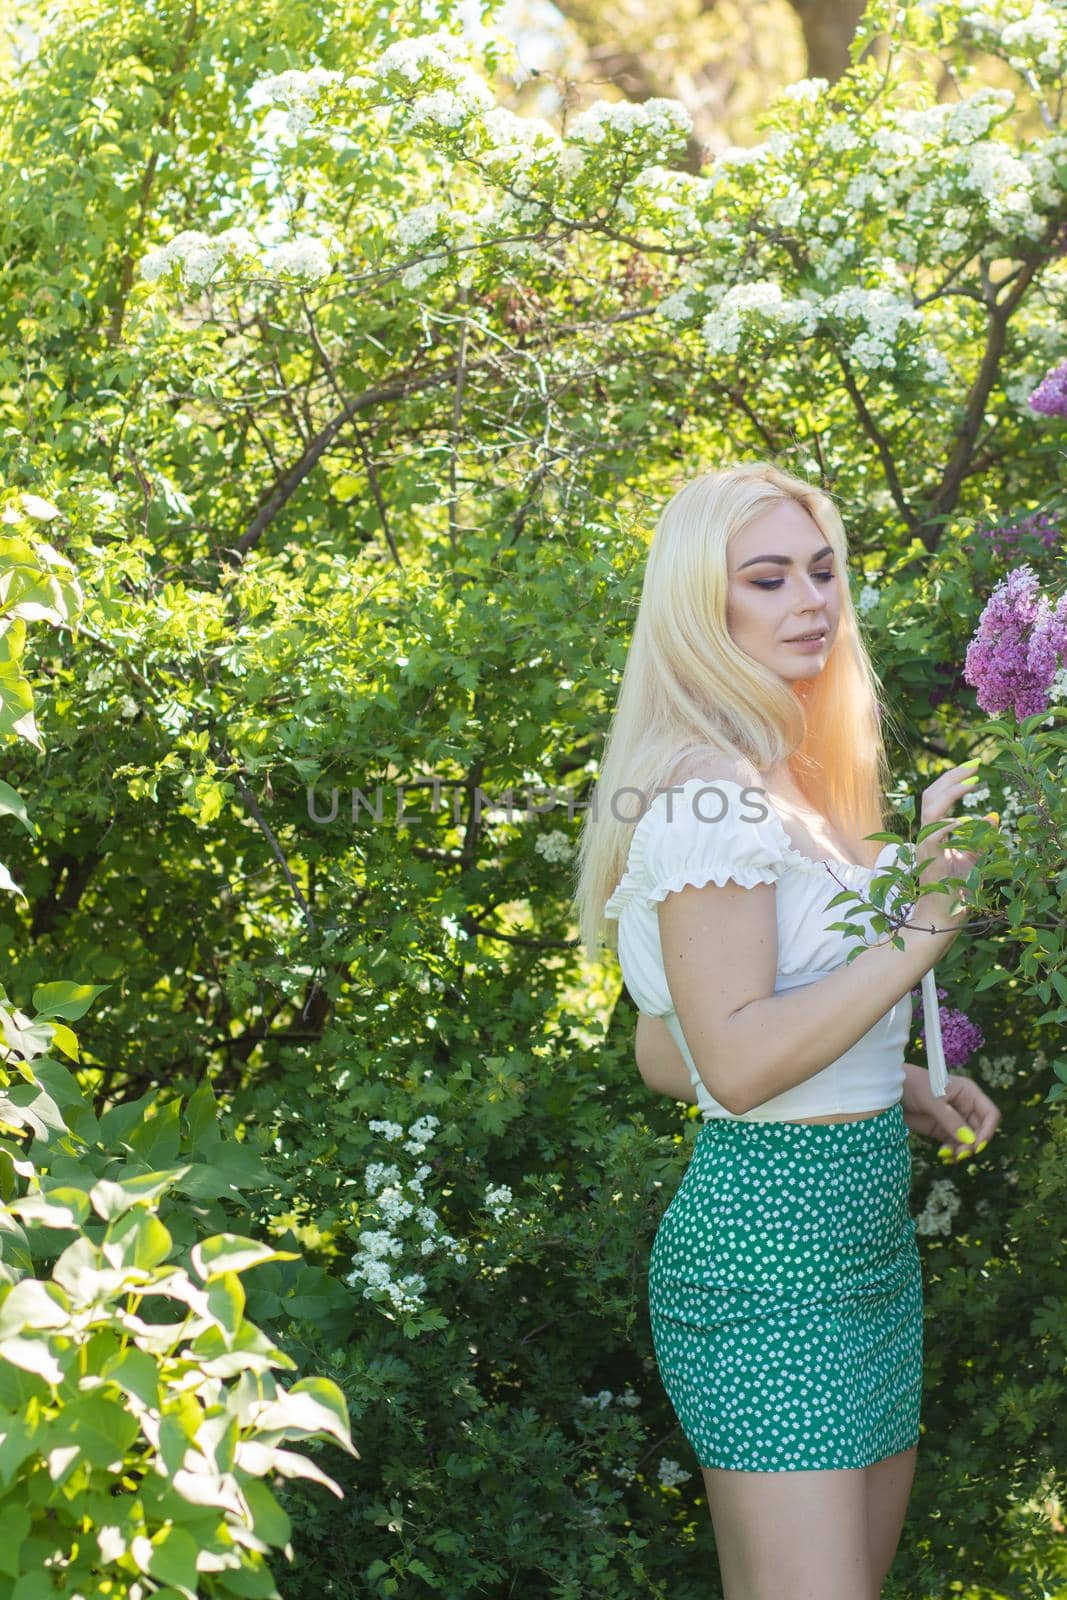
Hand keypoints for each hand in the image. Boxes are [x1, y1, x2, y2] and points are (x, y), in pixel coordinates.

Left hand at [901, 1062, 1001, 1160]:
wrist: (889, 1090)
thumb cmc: (912, 1085)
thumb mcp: (931, 1099)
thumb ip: (949, 1119)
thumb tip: (969, 1141)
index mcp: (968, 1093)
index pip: (990, 1114)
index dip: (988, 1131)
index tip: (976, 1145)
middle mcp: (965, 1107)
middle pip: (980, 1131)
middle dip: (973, 1145)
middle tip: (960, 1154)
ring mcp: (954, 1120)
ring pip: (969, 1141)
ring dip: (963, 1151)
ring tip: (950, 1156)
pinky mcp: (942, 1131)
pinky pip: (955, 1146)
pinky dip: (953, 1153)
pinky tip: (944, 1156)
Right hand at [916, 759, 994, 898]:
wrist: (942, 915)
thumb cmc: (955, 889)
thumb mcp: (973, 858)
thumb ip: (981, 837)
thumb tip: (994, 815)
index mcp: (934, 832)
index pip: (937, 797)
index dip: (953, 780)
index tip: (974, 768)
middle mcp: (926, 834)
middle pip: (931, 795)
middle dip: (952, 777)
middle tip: (975, 766)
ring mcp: (926, 845)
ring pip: (931, 809)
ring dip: (952, 793)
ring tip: (973, 783)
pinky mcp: (930, 858)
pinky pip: (936, 834)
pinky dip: (950, 824)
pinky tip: (968, 819)